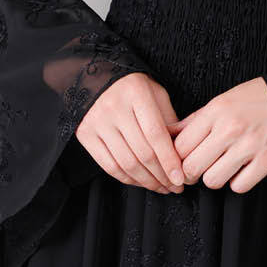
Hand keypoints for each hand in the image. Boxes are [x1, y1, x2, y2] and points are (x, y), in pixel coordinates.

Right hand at [74, 71, 184, 192]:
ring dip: (146, 181)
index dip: (169, 160)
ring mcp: (97, 122)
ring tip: (161, 187)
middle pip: (142, 152)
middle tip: (175, 187)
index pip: (156, 134)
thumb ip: (168, 120)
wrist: (96, 78)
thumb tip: (181, 153)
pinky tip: (141, 182)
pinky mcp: (86, 135)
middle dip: (161, 176)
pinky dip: (127, 179)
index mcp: (136, 93)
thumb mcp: (155, 94)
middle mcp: (114, 107)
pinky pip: (109, 165)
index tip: (180, 178)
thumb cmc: (133, 88)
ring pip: (126, 163)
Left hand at [166, 76, 266, 193]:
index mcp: (216, 110)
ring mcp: (250, 146)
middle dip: (193, 171)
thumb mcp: (223, 99)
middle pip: (192, 167)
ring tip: (223, 165)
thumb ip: (195, 119)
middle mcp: (230, 128)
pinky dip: (238, 181)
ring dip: (215, 176)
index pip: (179, 146)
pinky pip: (238, 186)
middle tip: (201, 166)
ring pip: (212, 180)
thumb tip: (168, 133)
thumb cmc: (258, 98)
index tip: (184, 158)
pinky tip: (242, 168)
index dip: (177, 157)